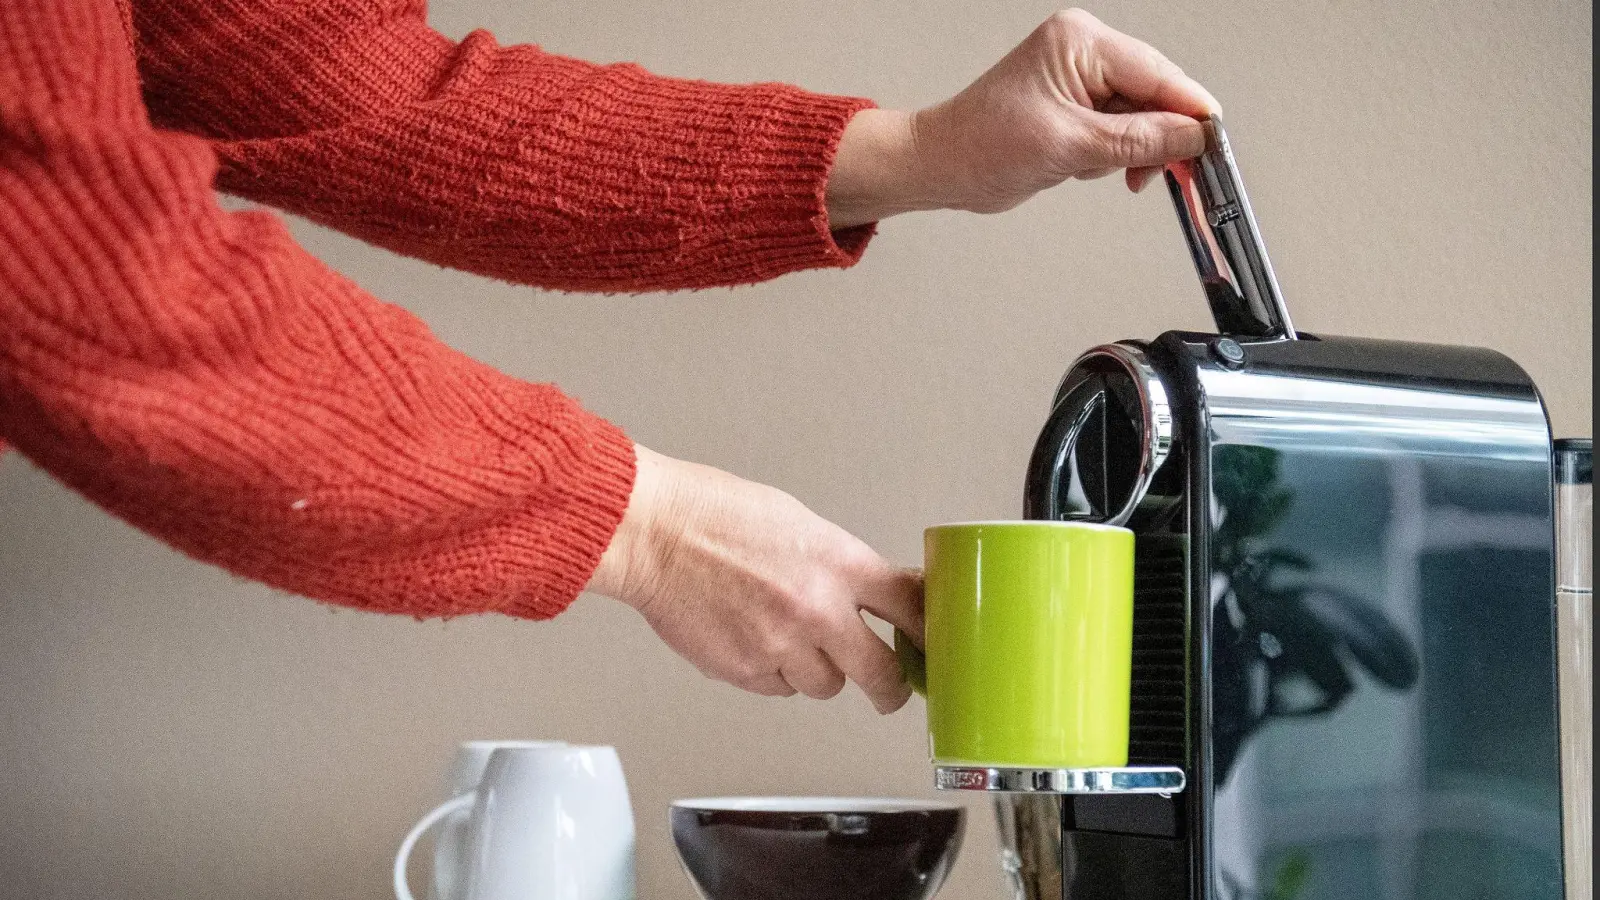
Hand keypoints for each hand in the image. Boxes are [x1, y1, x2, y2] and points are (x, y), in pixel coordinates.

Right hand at [587, 445, 922, 713]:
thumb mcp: (799, 522)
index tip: (933, 642)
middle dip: (889, 686)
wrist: (652, 533)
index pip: (910, 608)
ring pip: (825, 686)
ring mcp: (780, 646)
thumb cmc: (713, 515)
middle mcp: (816, 610)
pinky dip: (775, 673)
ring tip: (793, 638)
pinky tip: (756, 639)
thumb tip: (872, 593)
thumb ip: (840, 564)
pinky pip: (779, 689)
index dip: (929, 631)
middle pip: (881, 674)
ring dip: (819, 670)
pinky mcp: (745, 672)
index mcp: (837, 562)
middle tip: (888, 687)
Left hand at [826, 8, 1219, 227]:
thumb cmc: (982, 146)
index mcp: (1081, 42)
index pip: (1159, 74)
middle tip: (1150, 172)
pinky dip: (1112, 154)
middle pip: (1156, 93)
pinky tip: (1085, 165)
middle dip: (1154, 137)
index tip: (1211, 147)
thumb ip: (1139, 140)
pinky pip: (1120, 128)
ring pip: (1142, 116)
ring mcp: (1081, 77)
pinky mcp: (1078, 104)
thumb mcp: (1070, 146)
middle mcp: (1085, 51)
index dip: (1189, 113)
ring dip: (1127, 150)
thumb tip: (1192, 136)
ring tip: (1087, 165)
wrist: (943, 166)